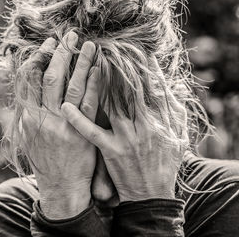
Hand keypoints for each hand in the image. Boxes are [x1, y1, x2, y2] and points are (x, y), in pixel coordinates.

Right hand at [19, 32, 97, 218]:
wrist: (60, 187)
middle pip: (49, 77)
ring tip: (88, 44)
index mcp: (28, 116)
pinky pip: (88, 102)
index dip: (38, 58)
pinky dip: (93, 83)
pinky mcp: (81, 131)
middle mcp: (42, 118)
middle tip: (68, 36)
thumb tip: (28, 91)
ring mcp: (62, 124)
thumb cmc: (46, 161)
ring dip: (79, 62)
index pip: (29, 79)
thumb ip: (29, 113)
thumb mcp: (30, 136)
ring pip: (69, 85)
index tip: (47, 44)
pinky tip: (98, 68)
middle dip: (59, 53)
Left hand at [61, 60, 187, 201]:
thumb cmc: (165, 163)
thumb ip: (177, 109)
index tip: (133, 50)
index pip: (151, 87)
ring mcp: (125, 138)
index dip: (142, 67)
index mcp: (161, 120)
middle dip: (117, 67)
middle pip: (128, 90)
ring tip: (86, 62)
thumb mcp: (178, 136)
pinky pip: (91, 132)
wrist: (152, 195)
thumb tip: (176, 84)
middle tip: (103, 47)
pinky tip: (64, 106)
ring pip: (109, 104)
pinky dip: (78, 119)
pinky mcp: (110, 150)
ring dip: (96, 83)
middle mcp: (144, 127)